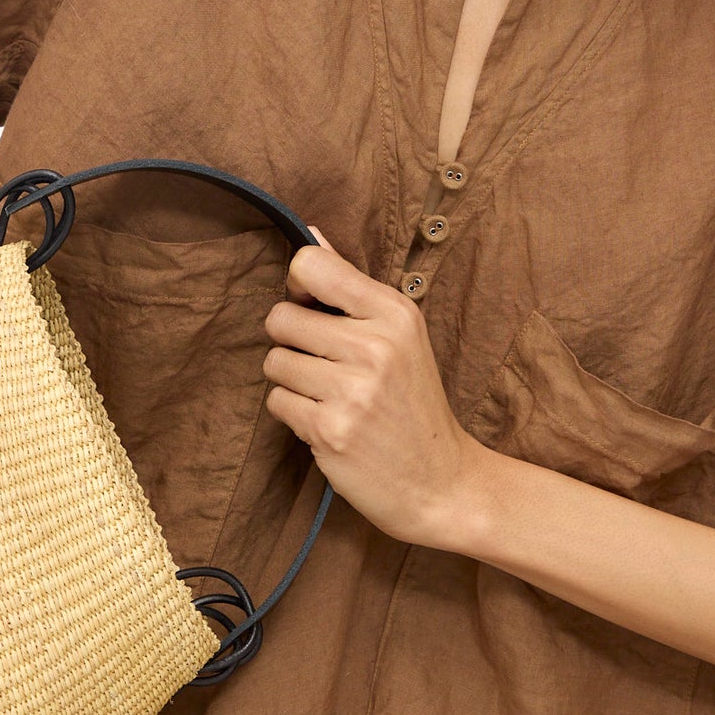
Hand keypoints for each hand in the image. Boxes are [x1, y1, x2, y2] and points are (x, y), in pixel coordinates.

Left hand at [261, 230, 485, 546]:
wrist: (441, 481)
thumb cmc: (412, 402)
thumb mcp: (399, 334)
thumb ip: (350, 284)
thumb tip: (310, 232)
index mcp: (394, 312)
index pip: (310, 265)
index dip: (298, 288)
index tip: (314, 309)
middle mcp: (375, 346)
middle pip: (279, 317)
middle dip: (291, 342)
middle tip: (325, 365)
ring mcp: (353, 391)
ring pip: (273, 362)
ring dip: (291, 382)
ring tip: (329, 396)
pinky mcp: (330, 430)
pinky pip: (277, 401)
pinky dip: (294, 413)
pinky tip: (328, 422)